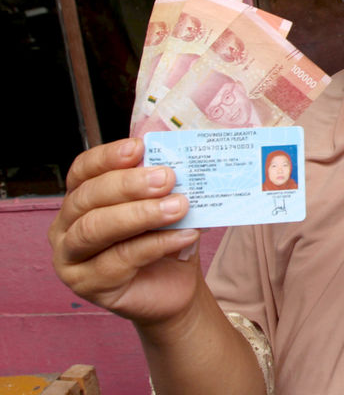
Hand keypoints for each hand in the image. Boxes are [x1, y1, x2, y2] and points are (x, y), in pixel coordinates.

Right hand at [48, 138, 201, 325]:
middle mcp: (66, 227)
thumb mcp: (163, 204)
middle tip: (167, 178)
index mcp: (80, 198)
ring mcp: (70, 259)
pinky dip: (158, 243)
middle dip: (129, 185)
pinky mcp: (88, 285)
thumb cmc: (163, 238)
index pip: (83, 170)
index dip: (108, 157)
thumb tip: (177, 158)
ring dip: (141, 214)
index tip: (139, 148)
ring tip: (179, 207)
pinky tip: (186, 234)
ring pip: (96, 229)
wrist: (175, 285)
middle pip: (88, 198)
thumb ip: (161, 184)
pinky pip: (120, 259)